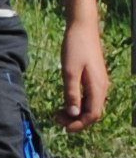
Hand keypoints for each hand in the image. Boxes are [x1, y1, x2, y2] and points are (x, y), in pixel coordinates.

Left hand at [66, 15, 111, 130]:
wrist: (82, 29)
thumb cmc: (75, 48)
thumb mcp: (69, 72)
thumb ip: (71, 93)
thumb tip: (73, 114)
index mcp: (98, 87)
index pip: (93, 115)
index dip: (79, 124)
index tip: (63, 127)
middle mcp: (101, 87)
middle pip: (92, 112)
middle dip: (76, 120)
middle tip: (55, 119)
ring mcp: (99, 83)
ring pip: (90, 106)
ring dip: (76, 112)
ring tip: (57, 113)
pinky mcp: (94, 79)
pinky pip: (88, 97)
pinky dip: (77, 103)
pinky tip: (65, 103)